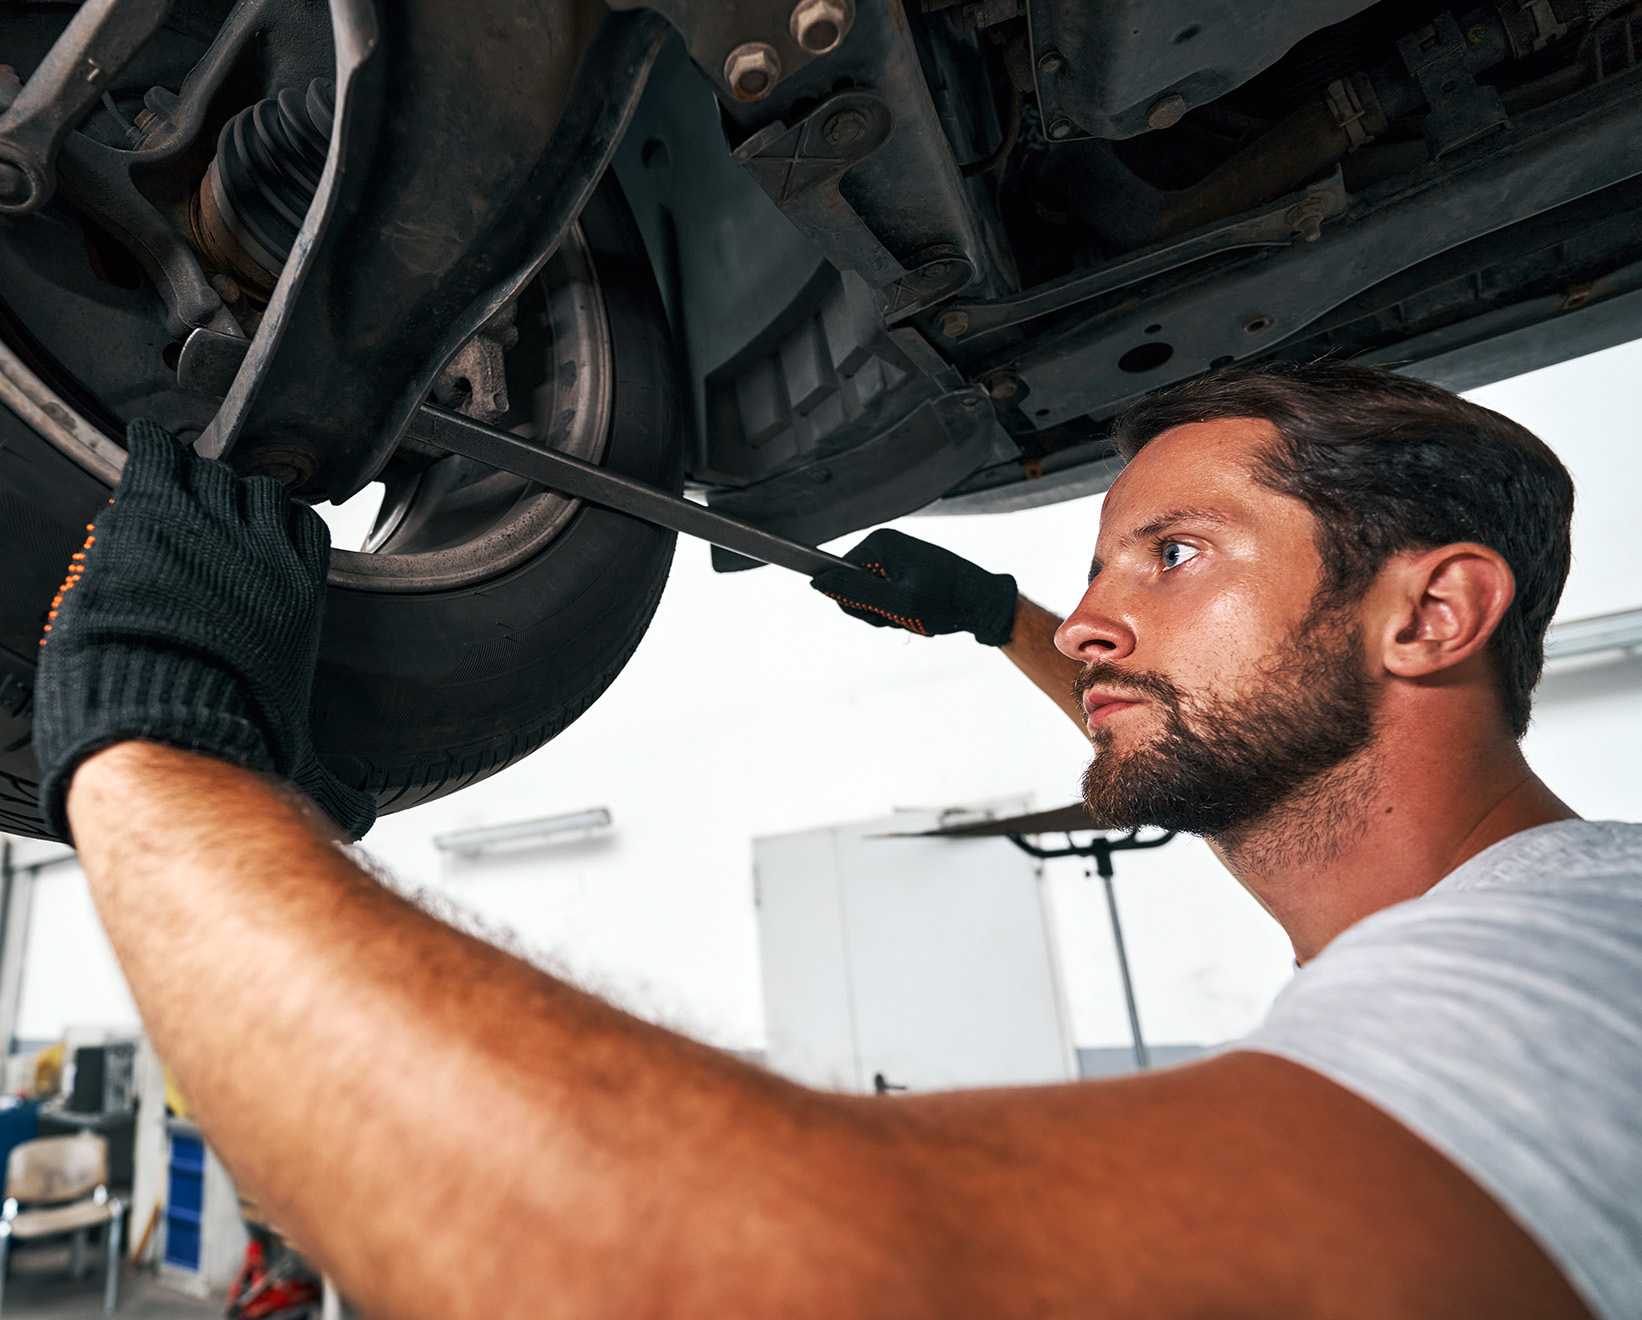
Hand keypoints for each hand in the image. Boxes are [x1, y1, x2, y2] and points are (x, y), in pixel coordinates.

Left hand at [33, 419, 374, 841]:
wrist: (168, 730)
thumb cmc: (229, 744)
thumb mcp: (298, 757)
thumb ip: (331, 777)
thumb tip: (360, 815)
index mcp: (298, 594)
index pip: (300, 526)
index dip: (270, 524)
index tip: (247, 531)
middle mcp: (263, 552)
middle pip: (254, 490)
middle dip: (226, 497)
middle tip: (197, 509)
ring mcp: (208, 526)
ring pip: (206, 471)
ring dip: (187, 478)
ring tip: (168, 482)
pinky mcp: (153, 513)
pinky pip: (160, 455)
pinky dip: (151, 451)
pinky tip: (142, 450)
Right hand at [810, 528, 1018, 646]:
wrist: (984, 602)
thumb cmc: (945, 602)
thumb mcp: (894, 604)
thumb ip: (853, 593)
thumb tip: (817, 582)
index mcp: (879, 543)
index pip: (839, 577)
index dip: (856, 604)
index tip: (883, 612)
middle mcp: (886, 543)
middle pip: (855, 587)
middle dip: (874, 610)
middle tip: (902, 616)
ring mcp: (898, 555)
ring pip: (872, 595)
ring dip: (889, 613)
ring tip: (915, 614)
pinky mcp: (908, 567)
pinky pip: (889, 593)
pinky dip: (901, 609)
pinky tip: (920, 612)